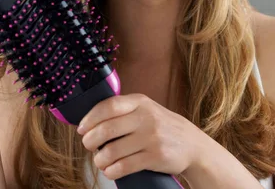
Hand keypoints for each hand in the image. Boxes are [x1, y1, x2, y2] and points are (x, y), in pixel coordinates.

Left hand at [78, 93, 205, 180]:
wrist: (193, 145)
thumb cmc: (162, 127)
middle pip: (105, 130)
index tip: (82, 129)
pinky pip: (123, 167)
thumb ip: (123, 111)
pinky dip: (111, 171)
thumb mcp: (147, 110)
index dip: (90, 119)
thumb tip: (89, 121)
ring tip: (101, 160)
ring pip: (111, 152)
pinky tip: (112, 170)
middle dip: (90, 141)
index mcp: (141, 102)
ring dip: (99, 160)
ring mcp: (151, 138)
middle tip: (90, 146)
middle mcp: (146, 117)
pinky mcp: (154, 157)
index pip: (108, 106)